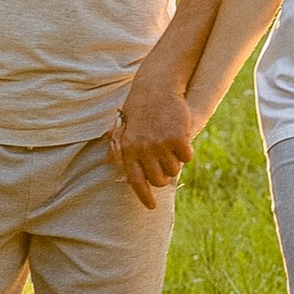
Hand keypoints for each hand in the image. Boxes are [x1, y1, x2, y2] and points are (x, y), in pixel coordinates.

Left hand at [108, 76, 196, 210]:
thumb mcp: (123, 126)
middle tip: (166, 168)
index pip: (136, 181)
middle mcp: (144, 149)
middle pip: (158, 180)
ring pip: (174, 169)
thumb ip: (117, 146)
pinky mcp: (178, 138)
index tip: (151, 206)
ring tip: (171, 148)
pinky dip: (186, 151)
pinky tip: (182, 140)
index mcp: (129, 149)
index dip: (144, 196)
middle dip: (163, 177)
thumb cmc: (139, 108)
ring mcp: (161, 144)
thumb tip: (106, 163)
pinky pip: (186, 157)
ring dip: (175, 162)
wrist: (156, 87)